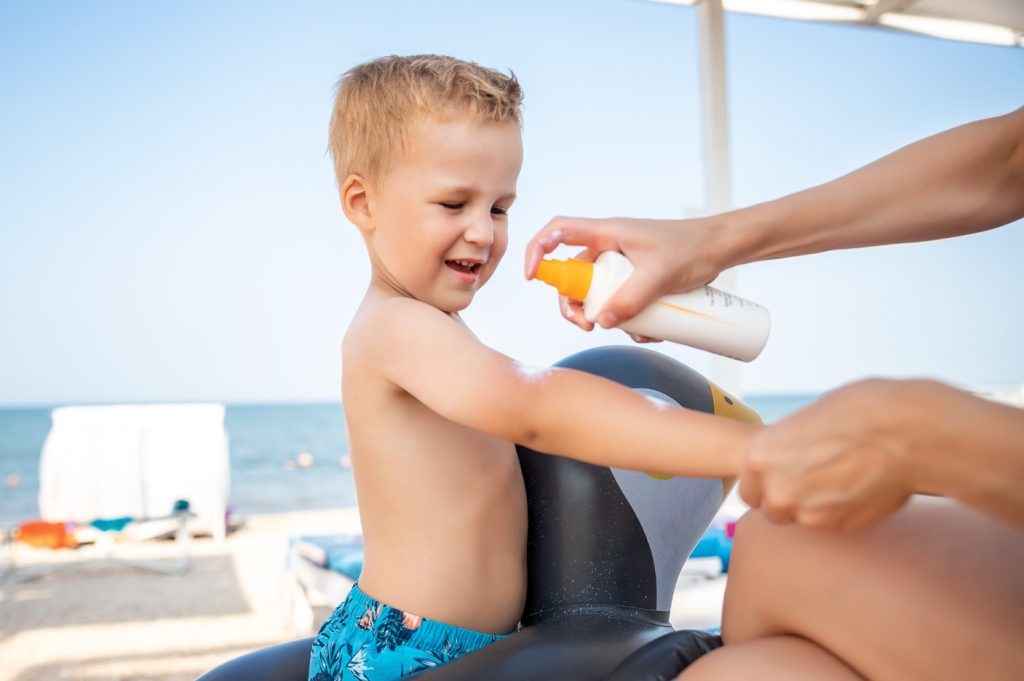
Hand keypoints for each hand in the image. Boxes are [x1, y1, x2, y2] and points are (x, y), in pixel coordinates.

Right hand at [524, 215, 727, 328]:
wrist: (721, 249)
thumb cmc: (692, 248)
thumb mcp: (660, 275)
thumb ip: (631, 298)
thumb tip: (604, 322)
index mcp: (607, 233)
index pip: (558, 232)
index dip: (537, 251)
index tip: (533, 278)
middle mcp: (608, 248)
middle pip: (572, 276)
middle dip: (574, 305)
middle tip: (587, 326)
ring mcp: (621, 266)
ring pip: (596, 295)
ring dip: (605, 318)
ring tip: (631, 333)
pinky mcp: (635, 281)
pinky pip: (619, 303)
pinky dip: (628, 321)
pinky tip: (648, 332)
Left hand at [738, 379, 916, 531]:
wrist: (903, 431)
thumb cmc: (860, 412)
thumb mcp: (804, 421)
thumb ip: (786, 449)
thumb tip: (788, 463)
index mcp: (759, 455)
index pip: (749, 489)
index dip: (768, 485)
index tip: (785, 479)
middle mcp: (775, 488)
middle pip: (771, 510)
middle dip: (789, 500)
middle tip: (817, 481)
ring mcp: (804, 511)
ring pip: (800, 520)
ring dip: (814, 508)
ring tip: (841, 481)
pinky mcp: (835, 526)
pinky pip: (827, 525)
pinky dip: (838, 513)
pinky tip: (857, 488)